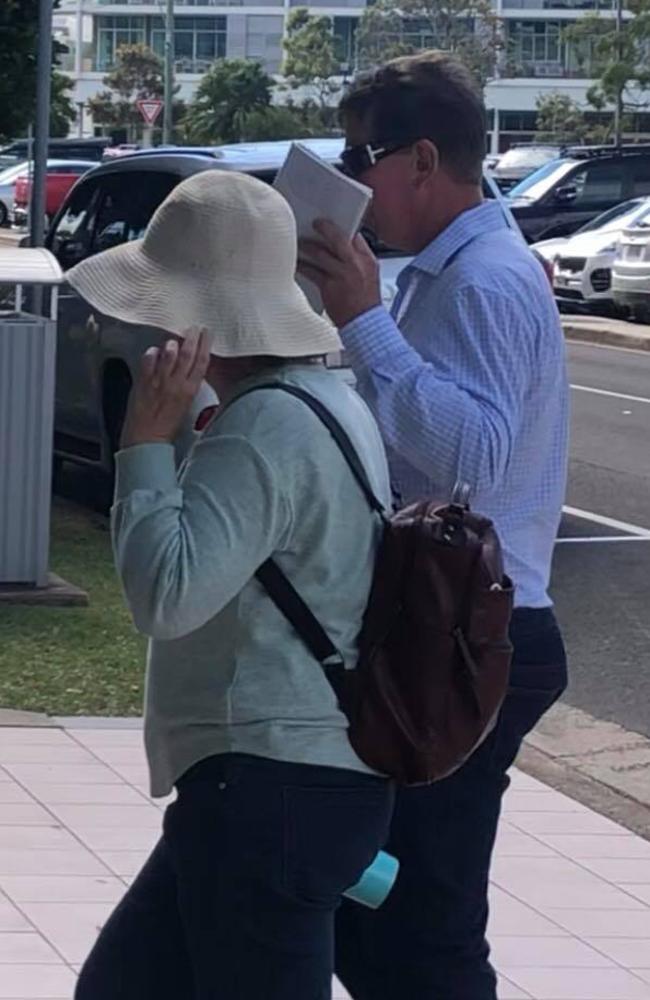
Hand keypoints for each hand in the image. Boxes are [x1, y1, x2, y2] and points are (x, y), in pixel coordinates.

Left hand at [121, 328, 210, 448]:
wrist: (146, 439)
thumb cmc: (166, 428)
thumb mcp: (185, 407)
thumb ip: (187, 388)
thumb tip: (189, 372)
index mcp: (190, 391)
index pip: (201, 362)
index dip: (205, 345)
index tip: (206, 334)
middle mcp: (176, 384)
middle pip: (187, 354)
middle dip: (191, 338)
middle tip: (193, 329)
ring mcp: (159, 382)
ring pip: (169, 355)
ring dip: (172, 344)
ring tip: (174, 341)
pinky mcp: (144, 382)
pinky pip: (148, 361)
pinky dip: (152, 353)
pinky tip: (154, 351)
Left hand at [298, 220, 381, 328]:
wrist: (365, 324)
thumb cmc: (365, 303)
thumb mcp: (369, 276)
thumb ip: (358, 262)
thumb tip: (343, 251)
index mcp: (368, 260)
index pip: (356, 237)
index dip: (343, 229)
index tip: (333, 225)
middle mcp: (356, 264)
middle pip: (338, 238)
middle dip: (325, 228)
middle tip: (316, 223)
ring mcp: (342, 274)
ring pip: (321, 252)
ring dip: (308, 246)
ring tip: (300, 244)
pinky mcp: (329, 286)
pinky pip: (311, 271)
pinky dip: (302, 265)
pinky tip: (297, 263)